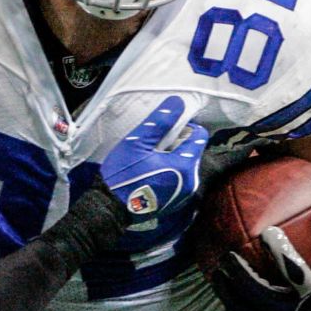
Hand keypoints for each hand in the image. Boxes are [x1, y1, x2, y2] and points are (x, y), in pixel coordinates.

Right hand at [99, 95, 208, 221]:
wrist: (111, 208)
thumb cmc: (124, 174)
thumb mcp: (138, 142)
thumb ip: (160, 121)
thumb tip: (178, 102)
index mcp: (185, 166)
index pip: (199, 136)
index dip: (183, 127)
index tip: (163, 131)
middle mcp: (191, 182)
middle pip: (192, 151)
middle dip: (176, 144)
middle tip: (151, 146)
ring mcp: (184, 195)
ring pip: (184, 165)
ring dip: (171, 158)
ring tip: (148, 160)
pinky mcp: (174, 202)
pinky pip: (178, 179)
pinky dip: (167, 172)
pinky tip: (149, 173)